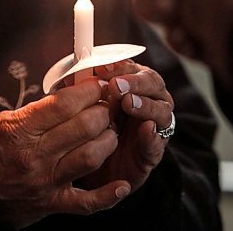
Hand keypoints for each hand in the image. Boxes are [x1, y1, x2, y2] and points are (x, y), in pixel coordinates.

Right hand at [0, 78, 130, 228]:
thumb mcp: (3, 122)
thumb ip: (35, 111)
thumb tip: (67, 96)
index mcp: (20, 130)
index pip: (64, 104)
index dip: (87, 90)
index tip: (96, 85)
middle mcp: (35, 155)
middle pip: (84, 126)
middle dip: (103, 110)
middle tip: (105, 105)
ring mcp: (46, 181)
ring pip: (91, 156)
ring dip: (108, 140)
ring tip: (109, 131)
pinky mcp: (52, 202)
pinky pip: (87, 202)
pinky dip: (108, 195)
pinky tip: (121, 184)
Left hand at [76, 60, 173, 192]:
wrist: (94, 165)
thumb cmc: (92, 126)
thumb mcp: (86, 104)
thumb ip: (84, 87)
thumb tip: (72, 71)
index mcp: (134, 84)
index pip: (134, 69)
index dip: (120, 67)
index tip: (102, 68)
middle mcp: (151, 101)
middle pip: (153, 84)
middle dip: (135, 82)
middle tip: (116, 86)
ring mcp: (155, 126)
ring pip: (161, 111)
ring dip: (146, 105)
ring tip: (129, 103)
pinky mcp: (154, 151)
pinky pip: (158, 142)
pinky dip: (152, 135)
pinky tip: (146, 128)